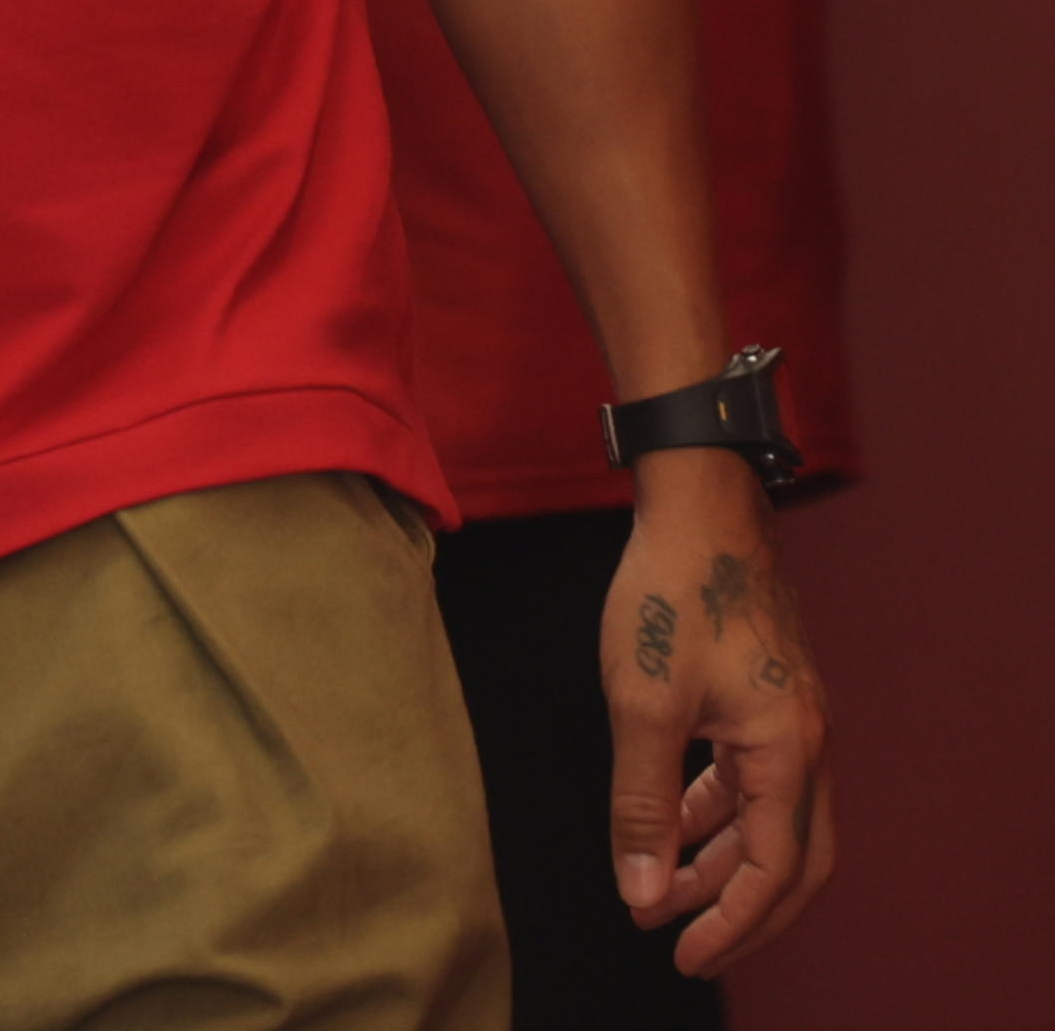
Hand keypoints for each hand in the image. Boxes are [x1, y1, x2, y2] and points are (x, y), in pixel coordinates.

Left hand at [602, 453, 832, 977]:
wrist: (699, 496)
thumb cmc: (671, 588)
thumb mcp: (643, 701)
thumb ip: (643, 802)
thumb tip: (642, 890)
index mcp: (787, 751)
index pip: (771, 872)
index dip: (730, 925)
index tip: (680, 954)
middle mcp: (808, 740)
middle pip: (792, 859)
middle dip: (740, 909)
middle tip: (684, 942)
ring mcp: (793, 713)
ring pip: (770, 815)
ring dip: (720, 857)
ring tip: (662, 887)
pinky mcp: (770, 690)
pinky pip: (754, 773)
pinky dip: (718, 805)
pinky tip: (676, 813)